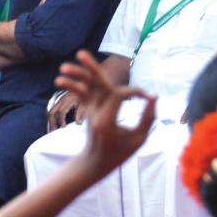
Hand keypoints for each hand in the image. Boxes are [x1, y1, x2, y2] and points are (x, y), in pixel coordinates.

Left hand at [55, 50, 155, 176]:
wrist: (94, 164)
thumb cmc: (119, 153)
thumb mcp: (139, 140)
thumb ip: (147, 118)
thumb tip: (153, 97)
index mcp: (108, 121)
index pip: (118, 96)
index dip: (133, 92)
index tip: (145, 97)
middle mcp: (96, 114)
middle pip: (95, 87)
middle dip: (90, 69)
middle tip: (81, 52)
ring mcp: (89, 112)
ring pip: (85, 88)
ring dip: (76, 74)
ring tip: (66, 64)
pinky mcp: (87, 110)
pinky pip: (81, 93)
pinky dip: (74, 84)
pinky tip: (63, 75)